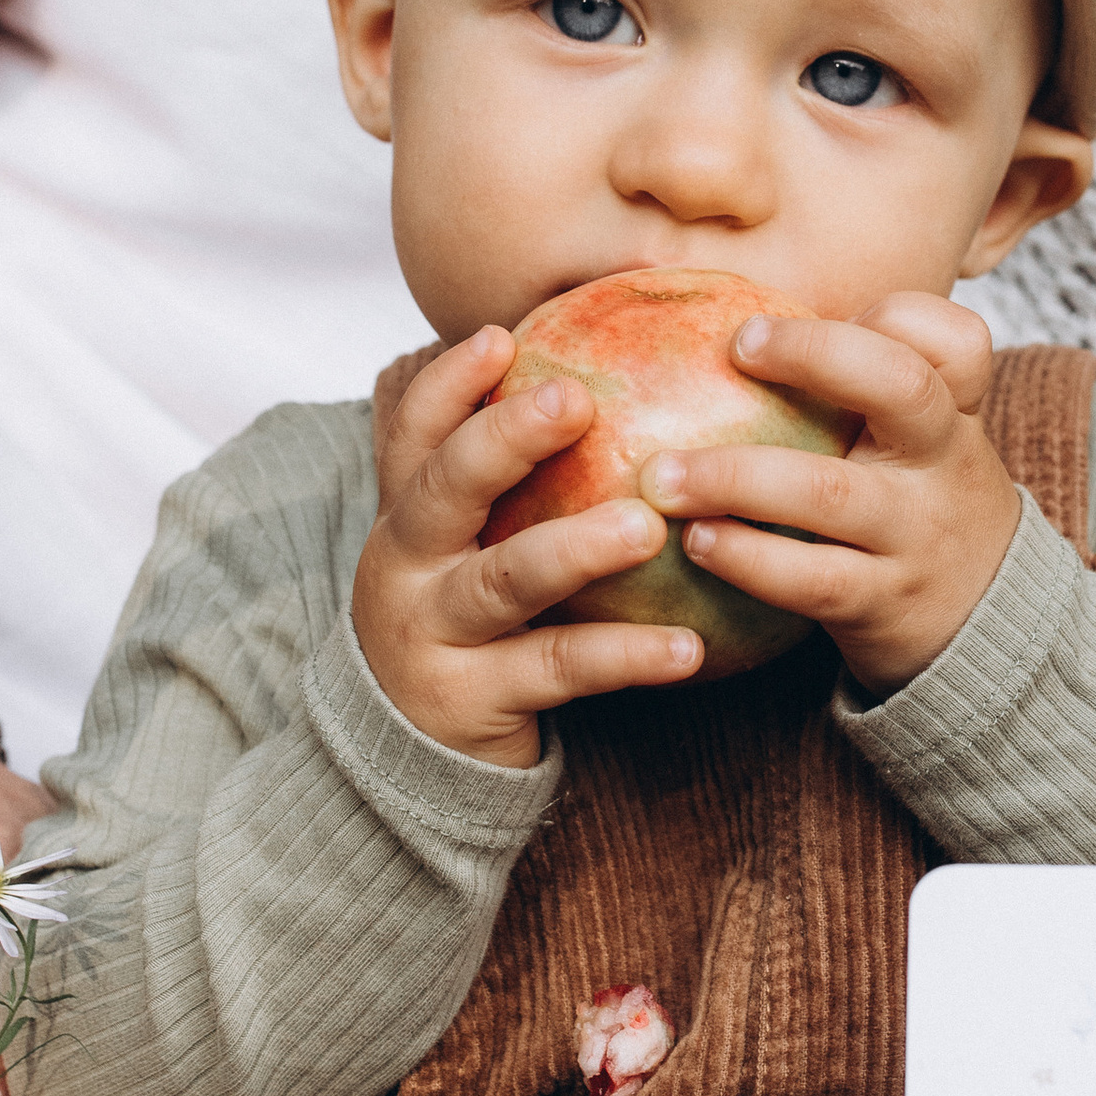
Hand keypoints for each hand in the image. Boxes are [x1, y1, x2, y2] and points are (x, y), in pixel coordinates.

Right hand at [352, 325, 700, 764]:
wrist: (405, 759)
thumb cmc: (472, 621)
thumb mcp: (472, 545)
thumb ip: (520, 477)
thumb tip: (624, 374)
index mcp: (409, 516)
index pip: (413, 432)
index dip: (450, 383)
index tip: (503, 336)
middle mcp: (408, 567)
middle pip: (444, 489)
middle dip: (504, 439)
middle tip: (576, 400)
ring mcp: (434, 635)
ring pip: (504, 581)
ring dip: (576, 547)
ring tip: (646, 526)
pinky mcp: (473, 701)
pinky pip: (559, 669)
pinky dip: (625, 654)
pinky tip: (689, 647)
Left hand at [637, 295, 1021, 694]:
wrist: (983, 624)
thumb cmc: (911, 505)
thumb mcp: (912, 442)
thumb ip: (851, 385)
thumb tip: (702, 306)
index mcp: (948, 412)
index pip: (958, 339)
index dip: (897, 313)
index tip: (800, 314)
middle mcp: (942, 464)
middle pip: (902, 385)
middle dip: (814, 355)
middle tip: (737, 345)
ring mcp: (914, 535)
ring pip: (831, 493)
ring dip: (736, 478)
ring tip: (663, 478)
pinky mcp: (882, 603)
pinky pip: (811, 578)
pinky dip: (746, 557)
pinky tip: (694, 542)